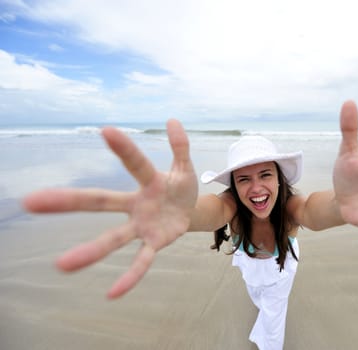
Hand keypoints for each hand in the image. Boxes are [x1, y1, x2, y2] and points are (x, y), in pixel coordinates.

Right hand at [23, 119, 197, 297]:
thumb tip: (172, 121)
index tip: (106, 130)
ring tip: (61, 265)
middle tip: (31, 201)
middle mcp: (136, 204)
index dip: (123, 149)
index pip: (134, 163)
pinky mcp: (154, 243)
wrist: (191, 211)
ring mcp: (142, 226)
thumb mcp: (185, 167)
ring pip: (113, 238)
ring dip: (90, 251)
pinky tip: (113, 293)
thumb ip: (179, 146)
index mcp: (148, 182)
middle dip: (69, 201)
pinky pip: (141, 261)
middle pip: (101, 202)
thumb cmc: (181, 188)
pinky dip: (130, 276)